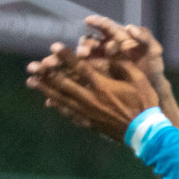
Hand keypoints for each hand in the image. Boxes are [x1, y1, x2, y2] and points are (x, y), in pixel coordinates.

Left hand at [27, 52, 159, 143]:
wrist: (146, 132)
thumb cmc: (145, 103)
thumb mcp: (139, 79)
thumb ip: (122, 64)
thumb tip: (110, 51)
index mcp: (103, 86)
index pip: (80, 67)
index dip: (66, 56)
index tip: (53, 46)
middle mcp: (91, 99)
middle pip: (64, 84)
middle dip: (47, 73)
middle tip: (32, 66)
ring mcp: (88, 113)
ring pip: (62, 99)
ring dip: (46, 89)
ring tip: (32, 82)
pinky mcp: (90, 123)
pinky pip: (70, 114)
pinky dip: (58, 107)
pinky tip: (49, 102)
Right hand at [82, 15, 166, 91]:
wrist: (154, 87)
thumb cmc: (153, 66)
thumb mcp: (154, 50)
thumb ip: (145, 37)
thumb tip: (130, 27)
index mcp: (119, 37)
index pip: (107, 27)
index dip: (97, 22)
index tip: (89, 20)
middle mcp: (107, 46)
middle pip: (91, 41)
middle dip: (85, 44)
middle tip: (84, 53)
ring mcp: (102, 59)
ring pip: (86, 54)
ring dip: (81, 54)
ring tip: (82, 59)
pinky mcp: (99, 72)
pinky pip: (86, 68)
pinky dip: (80, 67)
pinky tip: (78, 69)